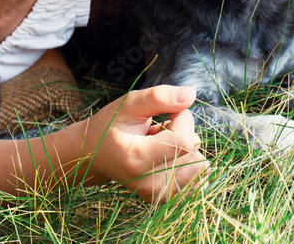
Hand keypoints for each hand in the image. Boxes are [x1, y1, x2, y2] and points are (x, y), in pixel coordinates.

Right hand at [84, 86, 208, 202]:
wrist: (94, 154)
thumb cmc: (110, 126)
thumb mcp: (128, 104)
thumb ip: (158, 97)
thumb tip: (192, 94)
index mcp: (138, 159)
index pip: (184, 140)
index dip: (183, 118)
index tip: (168, 112)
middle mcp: (150, 184)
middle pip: (193, 150)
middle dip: (183, 131)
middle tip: (156, 130)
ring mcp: (158, 195)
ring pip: (199, 163)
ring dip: (185, 148)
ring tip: (159, 145)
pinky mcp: (166, 199)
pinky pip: (198, 177)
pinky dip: (189, 162)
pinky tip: (168, 157)